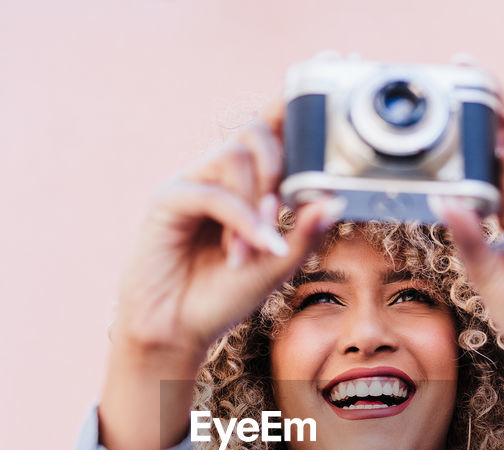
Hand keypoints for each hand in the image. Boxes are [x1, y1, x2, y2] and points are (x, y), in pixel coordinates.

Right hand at [111, 107, 343, 361]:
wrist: (177, 331)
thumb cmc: (221, 297)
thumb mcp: (277, 268)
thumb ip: (305, 234)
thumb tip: (334, 200)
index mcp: (247, 186)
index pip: (273, 133)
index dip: (294, 102)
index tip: (327, 64)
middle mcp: (219, 177)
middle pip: (254, 133)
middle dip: (279, 165)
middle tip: (283, 209)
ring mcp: (192, 184)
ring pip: (234, 157)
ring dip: (256, 205)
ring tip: (258, 249)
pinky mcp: (169, 201)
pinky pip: (212, 192)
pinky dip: (238, 220)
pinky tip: (247, 251)